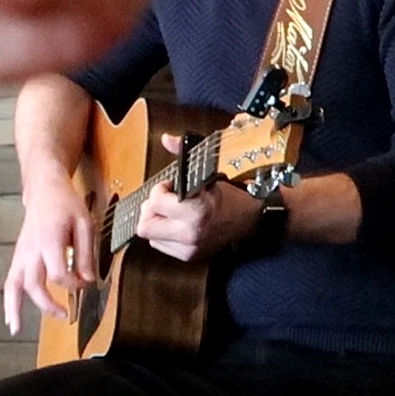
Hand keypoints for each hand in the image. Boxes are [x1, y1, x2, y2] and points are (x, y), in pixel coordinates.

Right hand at [1, 173, 96, 334]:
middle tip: (65, 315)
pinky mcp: (18, 254)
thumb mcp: (84, 223)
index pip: (58, 274)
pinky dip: (8, 298)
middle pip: (33, 284)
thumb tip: (87, 280)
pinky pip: (10, 279)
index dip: (73, 283)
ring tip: (15, 328)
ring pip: (13, 284)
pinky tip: (10, 316)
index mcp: (49, 240)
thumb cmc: (66, 203)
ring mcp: (21, 252)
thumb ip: (84, 253)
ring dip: (14, 307)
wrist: (45, 188)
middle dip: (48, 304)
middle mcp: (31, 249)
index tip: (85, 282)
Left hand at [136, 133, 265, 261]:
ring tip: (172, 213)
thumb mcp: (207, 172)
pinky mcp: (188, 256)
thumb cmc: (230, 196)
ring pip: (150, 237)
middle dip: (151, 209)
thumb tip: (166, 139)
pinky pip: (160, 245)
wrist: (249, 220)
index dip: (159, 191)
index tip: (170, 186)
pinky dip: (164, 234)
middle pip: (145, 225)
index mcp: (195, 212)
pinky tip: (177, 224)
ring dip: (157, 222)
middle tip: (165, 201)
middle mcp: (190, 234)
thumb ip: (183, 154)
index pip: (154, 203)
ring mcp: (188, 248)